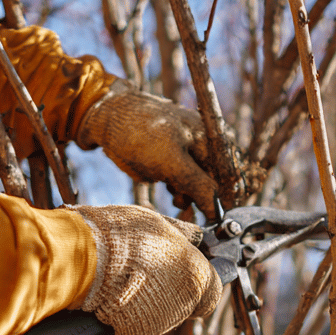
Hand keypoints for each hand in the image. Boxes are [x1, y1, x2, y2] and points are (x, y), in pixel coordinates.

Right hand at [72, 205, 221, 334]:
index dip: (199, 282)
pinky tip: (107, 297)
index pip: (213, 291)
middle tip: (145, 272)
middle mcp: (183, 306)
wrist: (79, 260)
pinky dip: (122, 316)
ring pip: (157, 317)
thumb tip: (198, 237)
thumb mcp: (157, 223)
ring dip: (145, 303)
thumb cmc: (118, 235)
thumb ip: (182, 234)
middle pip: (184, 305)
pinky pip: (131, 328)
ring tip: (120, 280)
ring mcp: (157, 325)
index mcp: (196, 277)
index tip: (186, 273)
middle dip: (169, 292)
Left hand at [76, 80, 219, 216]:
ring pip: (197, 184)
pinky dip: (177, 189)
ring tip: (176, 197)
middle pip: (214, 181)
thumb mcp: (172, 162)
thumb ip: (198, 185)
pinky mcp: (171, 159)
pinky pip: (181, 181)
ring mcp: (187, 151)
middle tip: (188, 205)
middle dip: (203, 197)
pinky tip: (169, 189)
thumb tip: (218, 209)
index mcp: (213, 139)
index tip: (215, 217)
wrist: (105, 117)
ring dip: (188, 195)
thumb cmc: (141, 133)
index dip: (223, 197)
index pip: (230, 176)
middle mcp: (205, 144)